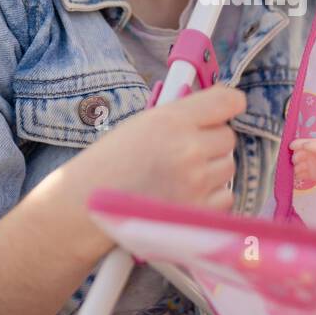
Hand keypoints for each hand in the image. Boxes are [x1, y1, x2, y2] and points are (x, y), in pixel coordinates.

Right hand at [68, 83, 246, 241]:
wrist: (85, 207)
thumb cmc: (109, 165)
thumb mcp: (141, 124)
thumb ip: (180, 116)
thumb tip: (215, 110)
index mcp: (171, 120)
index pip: (225, 102)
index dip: (229, 104)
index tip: (229, 109)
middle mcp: (188, 149)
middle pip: (228, 137)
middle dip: (212, 143)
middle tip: (187, 151)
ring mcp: (195, 183)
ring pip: (228, 167)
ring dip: (211, 170)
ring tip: (179, 177)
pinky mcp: (198, 212)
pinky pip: (225, 197)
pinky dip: (210, 198)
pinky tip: (183, 196)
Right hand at [289, 136, 315, 186]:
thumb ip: (310, 145)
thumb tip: (302, 145)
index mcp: (306, 147)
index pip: (296, 145)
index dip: (293, 146)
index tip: (291, 147)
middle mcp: (304, 156)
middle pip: (294, 158)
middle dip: (294, 159)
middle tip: (296, 160)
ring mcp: (305, 166)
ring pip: (295, 168)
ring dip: (295, 169)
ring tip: (297, 169)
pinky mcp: (308, 174)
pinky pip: (299, 176)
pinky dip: (297, 176)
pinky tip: (298, 175)